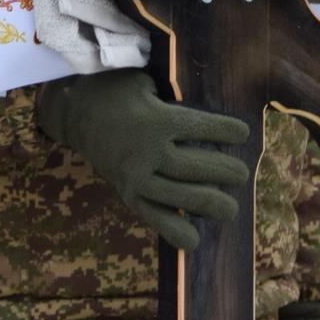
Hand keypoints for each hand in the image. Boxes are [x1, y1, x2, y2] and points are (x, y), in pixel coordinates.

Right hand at [35, 69, 249, 251]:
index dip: (226, 131)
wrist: (75, 112)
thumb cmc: (116, 89)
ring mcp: (136, 176)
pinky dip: (175, 231)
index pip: (201, 128)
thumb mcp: (145, 80)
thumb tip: (211, 97)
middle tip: (242, 175)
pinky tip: (195, 239)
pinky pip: (153, 217)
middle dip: (225, 173)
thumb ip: (173, 93)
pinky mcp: (127, 193)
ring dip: (210, 204)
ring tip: (231, 209)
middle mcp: (147, 152)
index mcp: (156, 120)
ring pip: (180, 197)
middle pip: (196, 168)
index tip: (243, 134)